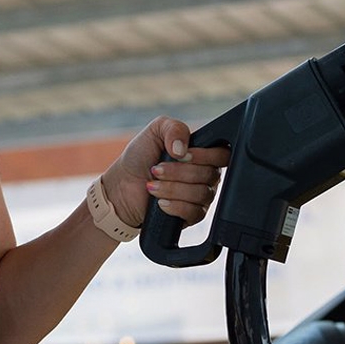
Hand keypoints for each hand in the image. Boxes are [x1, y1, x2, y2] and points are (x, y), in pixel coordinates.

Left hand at [102, 116, 228, 226]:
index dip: (204, 156)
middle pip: (210, 175)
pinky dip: (175, 206)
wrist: (122, 186)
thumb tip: (183, 148)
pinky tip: (160, 202)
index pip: (222, 155)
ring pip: (202, 194)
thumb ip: (173, 128)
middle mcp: (205, 175)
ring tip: (152, 185)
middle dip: (178, 172)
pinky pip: (195, 212)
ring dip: (172, 189)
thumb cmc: (139, 157)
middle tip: (156, 169)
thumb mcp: (155, 131)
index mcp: (202, 154)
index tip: (179, 155)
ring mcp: (200, 196)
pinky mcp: (192, 215)